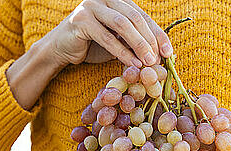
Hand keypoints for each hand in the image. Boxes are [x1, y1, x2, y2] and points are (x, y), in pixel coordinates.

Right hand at [48, 0, 172, 67]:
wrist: (61, 49)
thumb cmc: (92, 45)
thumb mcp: (118, 42)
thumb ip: (135, 42)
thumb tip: (161, 55)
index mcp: (118, 0)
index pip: (143, 16)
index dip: (157, 34)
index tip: (169, 52)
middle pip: (135, 18)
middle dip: (149, 40)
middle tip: (158, 59)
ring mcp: (92, 6)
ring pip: (122, 25)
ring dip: (138, 44)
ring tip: (148, 62)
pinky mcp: (81, 20)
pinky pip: (106, 37)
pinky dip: (121, 52)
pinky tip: (132, 64)